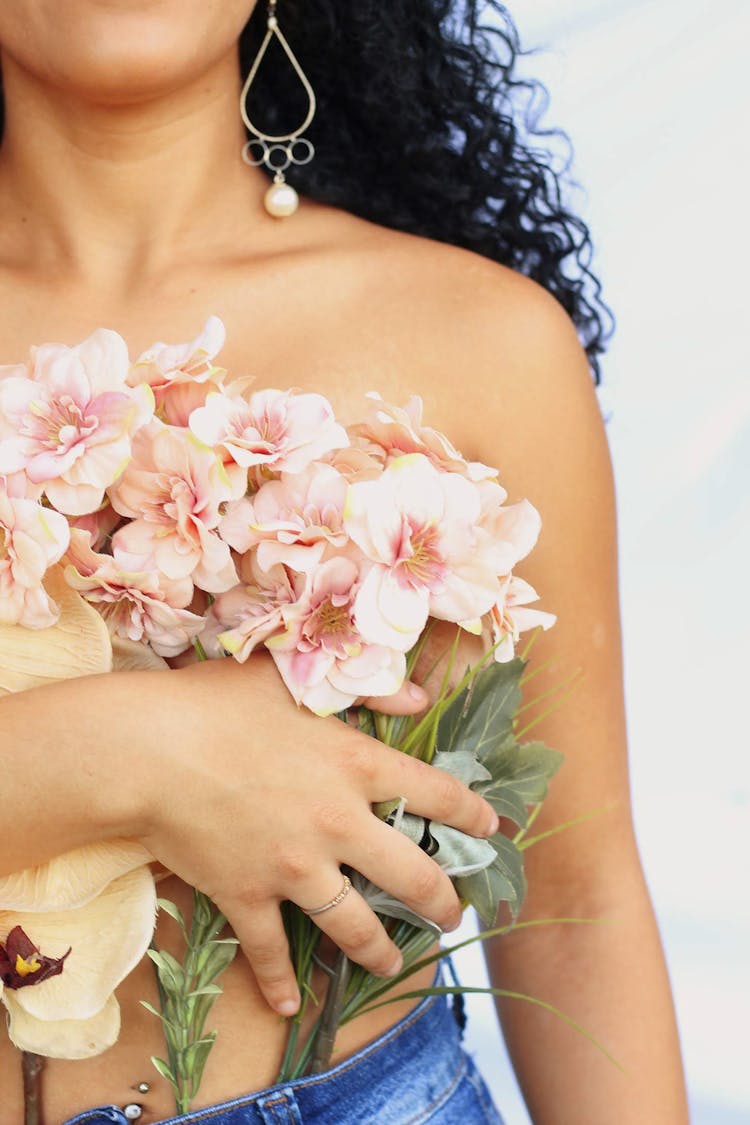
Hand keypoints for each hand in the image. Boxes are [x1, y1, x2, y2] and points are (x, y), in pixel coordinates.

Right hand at [135, 654, 498, 1015]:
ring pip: (354, 925)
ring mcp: (293, 868)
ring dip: (380, 950)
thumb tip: (422, 697)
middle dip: (441, 901)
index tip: (491, 829)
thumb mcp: (296, 677)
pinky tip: (291, 1005)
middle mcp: (336, 824)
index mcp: (355, 766)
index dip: (471, 813)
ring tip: (397, 963)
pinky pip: (269, 950)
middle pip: (410, 875)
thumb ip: (368, 686)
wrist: (147, 749)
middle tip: (453, 915)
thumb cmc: (218, 703)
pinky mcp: (246, 897)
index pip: (434, 793)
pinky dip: (279, 983)